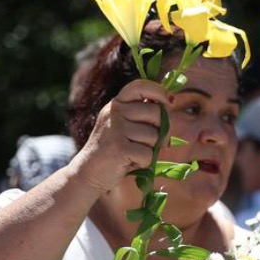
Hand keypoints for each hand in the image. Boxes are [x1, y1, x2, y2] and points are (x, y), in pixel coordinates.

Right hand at [69, 79, 172, 193]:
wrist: (89, 173)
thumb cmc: (115, 151)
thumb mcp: (126, 126)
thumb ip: (143, 115)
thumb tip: (170, 103)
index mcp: (117, 104)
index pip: (140, 86)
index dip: (159, 91)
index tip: (170, 101)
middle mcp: (115, 111)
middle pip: (157, 112)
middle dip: (163, 130)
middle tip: (151, 143)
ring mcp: (115, 128)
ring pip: (155, 136)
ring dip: (150, 149)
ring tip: (133, 154)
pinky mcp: (118, 147)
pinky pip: (148, 154)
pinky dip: (144, 163)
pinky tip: (129, 163)